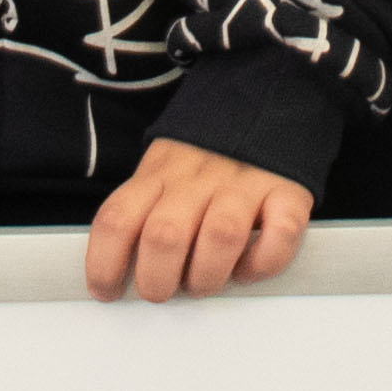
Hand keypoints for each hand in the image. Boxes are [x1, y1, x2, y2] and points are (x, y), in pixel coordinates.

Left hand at [83, 139, 313, 302]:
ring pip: (220, 237)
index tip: (106, 291)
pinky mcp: (288, 192)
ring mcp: (245, 182)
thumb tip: (119, 273)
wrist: (265, 98)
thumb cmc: (208, 154)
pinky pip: (279, 235)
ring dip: (206, 276)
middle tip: (161, 291)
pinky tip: (247, 266)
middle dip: (156, 280)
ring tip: (203, 282)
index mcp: (160, 172)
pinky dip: (260, 263)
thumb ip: (143, 213)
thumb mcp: (162, 169)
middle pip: (165, 236)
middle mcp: (199, 176)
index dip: (103, 264)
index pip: (118, 219)